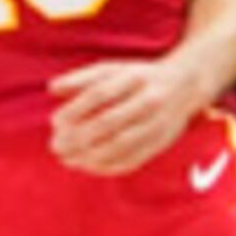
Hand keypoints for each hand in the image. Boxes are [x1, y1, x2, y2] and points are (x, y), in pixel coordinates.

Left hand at [46, 53, 210, 179]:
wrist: (185, 86)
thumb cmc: (137, 77)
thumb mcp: (111, 69)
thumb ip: (81, 78)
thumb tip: (51, 88)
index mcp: (133, 78)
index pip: (100, 94)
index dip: (75, 109)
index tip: (54, 122)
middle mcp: (148, 101)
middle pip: (109, 122)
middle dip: (79, 137)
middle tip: (55, 146)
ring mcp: (156, 125)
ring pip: (121, 146)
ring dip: (90, 156)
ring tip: (67, 160)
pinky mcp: (160, 144)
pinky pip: (132, 160)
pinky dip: (107, 167)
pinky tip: (86, 166)